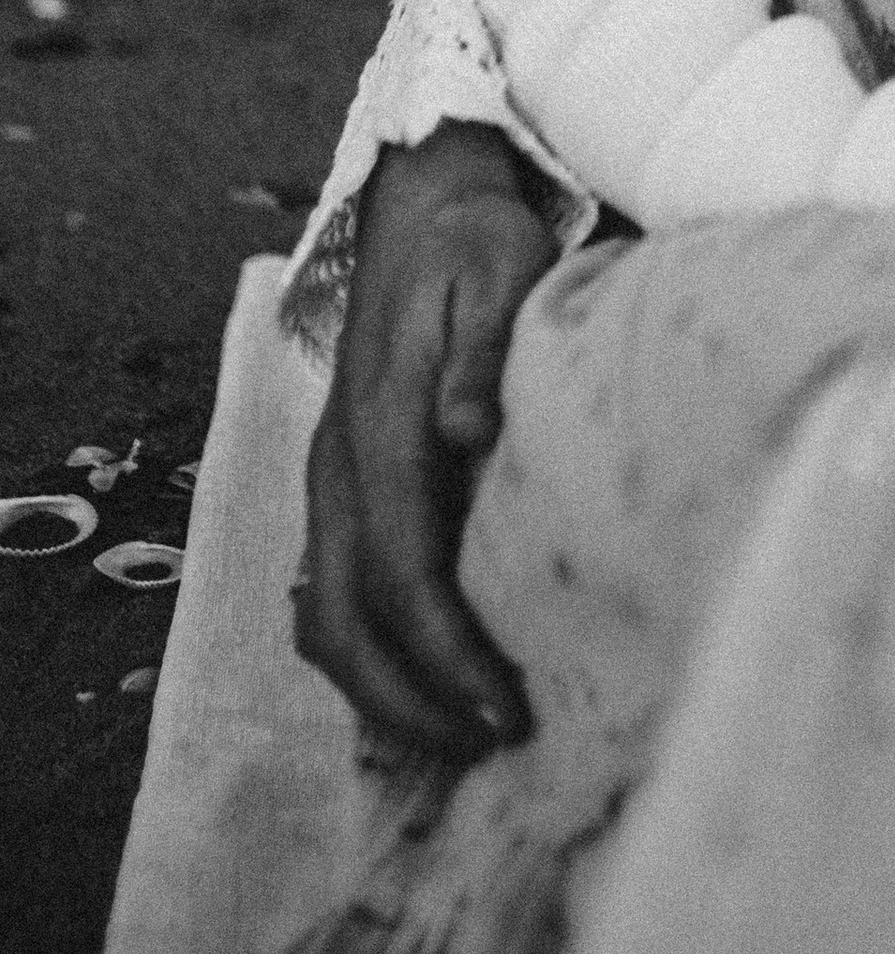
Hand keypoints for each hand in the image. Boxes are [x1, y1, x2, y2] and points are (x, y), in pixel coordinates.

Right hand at [294, 123, 560, 756]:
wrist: (421, 209)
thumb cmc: (477, 243)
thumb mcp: (500, 267)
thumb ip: (485, 346)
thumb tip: (466, 429)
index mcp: (378, 428)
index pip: (401, 570)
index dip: (447, 651)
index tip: (506, 707)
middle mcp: (340, 470)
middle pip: (348, 620)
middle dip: (415, 700)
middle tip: (499, 744)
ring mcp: (333, 485)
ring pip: (328, 621)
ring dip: (388, 693)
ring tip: (469, 736)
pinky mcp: (345, 492)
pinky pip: (335, 597)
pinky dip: (372, 659)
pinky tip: (432, 687)